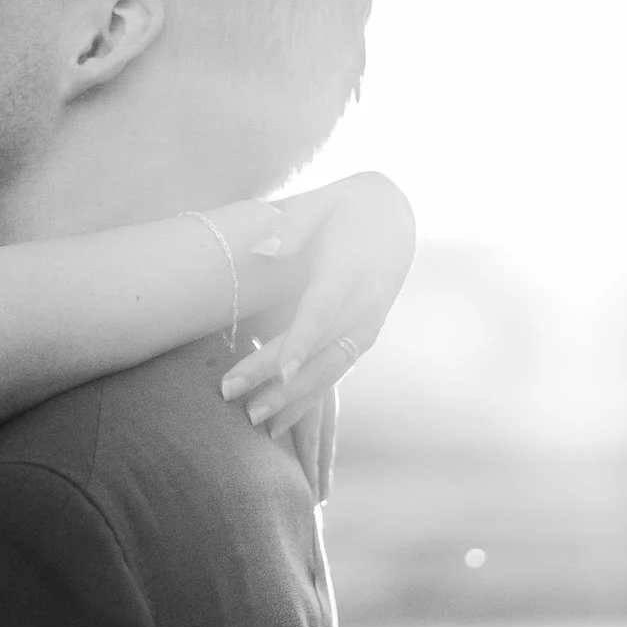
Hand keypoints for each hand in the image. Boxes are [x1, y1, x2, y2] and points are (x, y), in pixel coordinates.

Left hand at [221, 171, 414, 430]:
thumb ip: (292, 227)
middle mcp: (363, 306)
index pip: (320, 312)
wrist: (394, 218)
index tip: (279, 371)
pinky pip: (335, 374)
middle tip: (231, 396)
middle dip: (276, 379)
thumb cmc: (346, 208)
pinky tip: (280, 423)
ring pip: (329, 372)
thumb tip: (262, 252)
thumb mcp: (321, 203)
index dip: (301, 343)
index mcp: (348, 271)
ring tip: (255, 422)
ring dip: (293, 399)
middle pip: (317, 350)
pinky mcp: (364, 338)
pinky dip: (309, 399)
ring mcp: (367, 327)